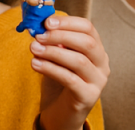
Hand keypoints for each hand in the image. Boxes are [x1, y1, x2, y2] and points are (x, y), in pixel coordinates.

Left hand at [30, 15, 108, 129]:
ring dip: (53, 52)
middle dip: (60, 36)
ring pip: (78, 61)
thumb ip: (53, 40)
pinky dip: (51, 69)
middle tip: (39, 36)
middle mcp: (102, 64)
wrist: (63, 111)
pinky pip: (70, 79)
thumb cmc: (60, 79)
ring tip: (33, 49)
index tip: (47, 22)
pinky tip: (35, 64)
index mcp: (96, 49)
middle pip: (87, 43)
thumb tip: (40, 23)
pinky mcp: (88, 97)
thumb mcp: (58, 55)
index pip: (88, 28)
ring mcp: (98, 81)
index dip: (67, 22)